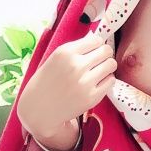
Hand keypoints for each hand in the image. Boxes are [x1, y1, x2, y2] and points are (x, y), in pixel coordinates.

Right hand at [17, 30, 116, 146]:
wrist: (38, 110)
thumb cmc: (46, 82)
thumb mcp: (55, 59)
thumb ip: (75, 49)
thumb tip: (98, 40)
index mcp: (65, 53)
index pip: (96, 40)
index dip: (96, 45)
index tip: (93, 50)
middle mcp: (76, 66)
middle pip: (107, 51)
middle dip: (104, 54)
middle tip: (98, 61)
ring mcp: (85, 82)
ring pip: (111, 64)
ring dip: (107, 67)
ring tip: (98, 72)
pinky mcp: (92, 97)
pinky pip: (111, 81)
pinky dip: (106, 80)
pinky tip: (96, 83)